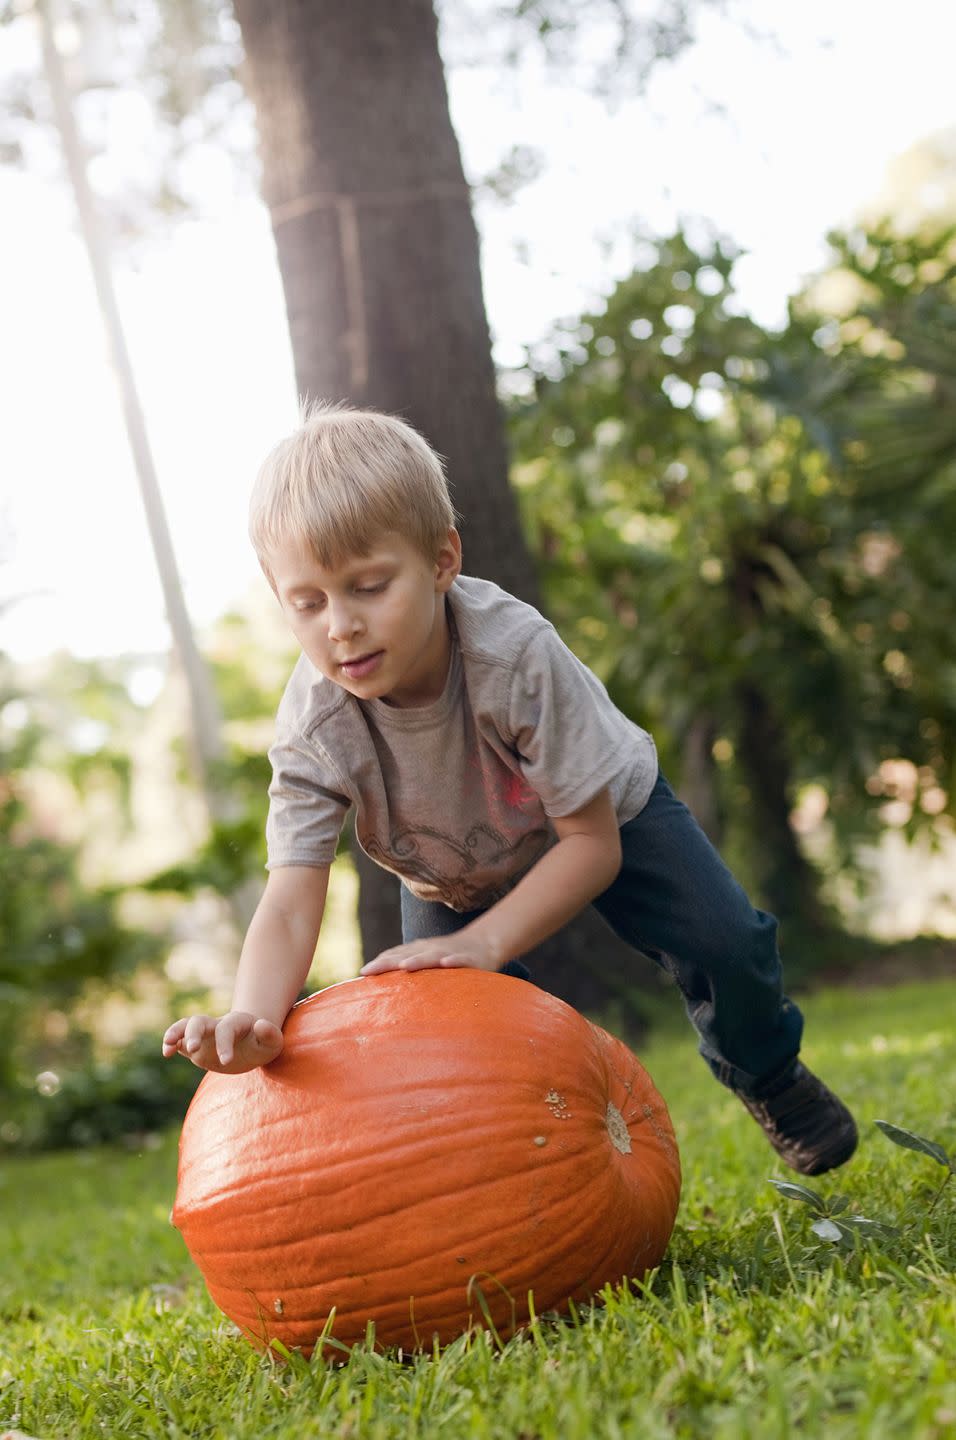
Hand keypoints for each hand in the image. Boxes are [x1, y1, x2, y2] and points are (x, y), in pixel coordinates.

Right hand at [161, 1010, 283, 1073]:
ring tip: (167, 1049)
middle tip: (194, 1049)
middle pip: (199, 1021)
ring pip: (185, 1027)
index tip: (226, 1061)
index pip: (226, 1029)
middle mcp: (216, 1025)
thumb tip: (259, 1025)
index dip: (224, 1043)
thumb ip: (270, 1034)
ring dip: (175, 1034)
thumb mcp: (274, 1041)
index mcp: (236, 1023)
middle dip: (194, 1033)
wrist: (252, 1042)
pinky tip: (167, 1052)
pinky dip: (171, 1044)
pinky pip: (180, 1042)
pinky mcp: (196, 1047)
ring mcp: (205, 1035)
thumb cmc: (263, 1043)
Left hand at [360, 934, 502, 975]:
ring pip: (432, 956)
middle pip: (407, 955)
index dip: (380, 963)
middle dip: (388, 962)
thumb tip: (385, 987)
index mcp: (420, 951)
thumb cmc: (449, 957)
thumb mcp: (427, 961)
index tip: (362, 973)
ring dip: (418, 960)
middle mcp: (431, 950)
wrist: (484, 943)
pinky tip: (446, 963)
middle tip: (369, 971)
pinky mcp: (469, 959)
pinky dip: (454, 960)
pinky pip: (461, 960)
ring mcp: (449, 953)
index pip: (396, 956)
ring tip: (404, 966)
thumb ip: (409, 969)